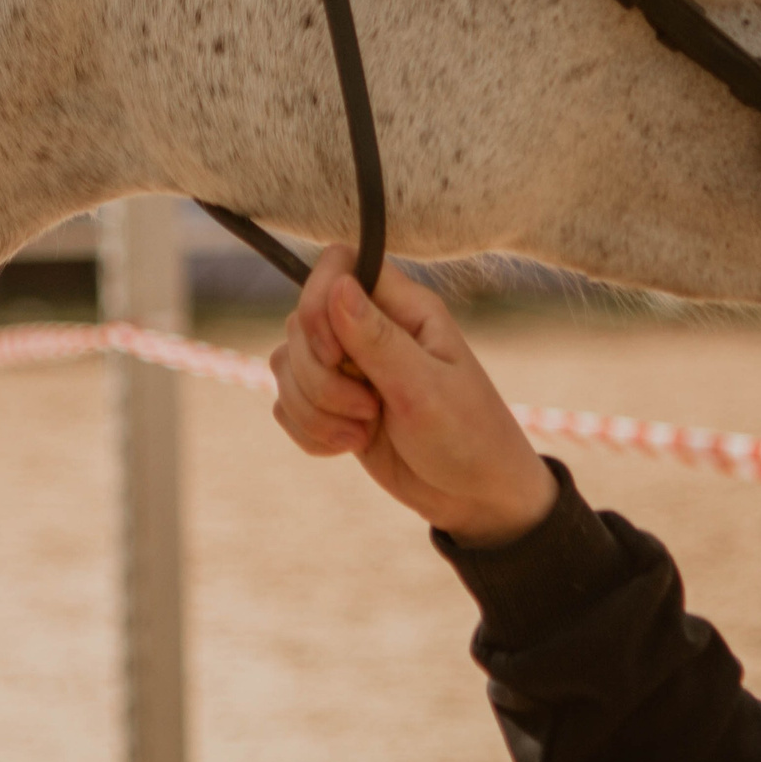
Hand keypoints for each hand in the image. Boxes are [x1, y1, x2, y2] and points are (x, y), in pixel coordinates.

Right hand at [270, 247, 557, 547]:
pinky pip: (285, 405)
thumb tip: (337, 284)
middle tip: (369, 409)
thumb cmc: (468, 435)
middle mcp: (371, 329)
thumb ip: (377, 339)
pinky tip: (348, 447)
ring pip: (285, 365)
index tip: (335, 353)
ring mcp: (349, 367)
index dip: (318, 303)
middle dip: (319, 378)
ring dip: (314, 410)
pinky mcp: (333, 405)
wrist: (476, 498)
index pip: (338, 263)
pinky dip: (308, 432)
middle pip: (299, 322)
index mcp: (405, 308)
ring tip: (364, 433)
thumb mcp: (425, 389)